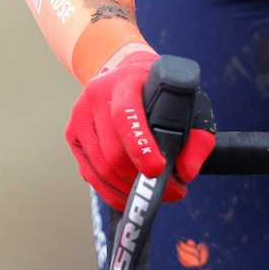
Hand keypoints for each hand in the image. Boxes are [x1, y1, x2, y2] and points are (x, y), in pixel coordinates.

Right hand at [65, 49, 215, 210]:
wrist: (124, 74)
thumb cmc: (158, 92)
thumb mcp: (186, 104)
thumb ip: (196, 139)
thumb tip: (186, 173)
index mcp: (124, 82)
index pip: (125, 115)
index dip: (141, 147)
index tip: (159, 170)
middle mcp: (95, 96)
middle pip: (111, 151)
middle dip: (141, 180)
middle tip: (171, 192)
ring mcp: (80, 116)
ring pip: (100, 168)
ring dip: (128, 190)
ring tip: (154, 195)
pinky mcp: (72, 134)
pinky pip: (90, 174)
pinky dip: (111, 192)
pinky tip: (131, 196)